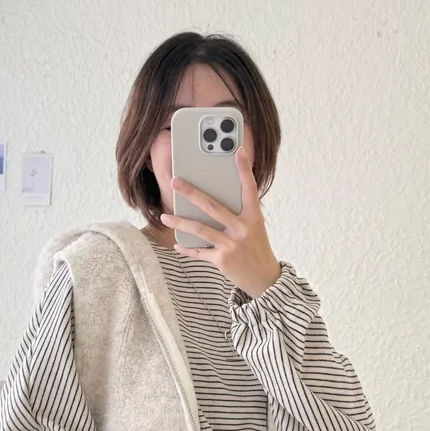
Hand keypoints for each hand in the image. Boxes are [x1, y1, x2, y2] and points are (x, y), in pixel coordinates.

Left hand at [160, 147, 281, 298]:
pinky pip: (199, 251)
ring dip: (179, 222)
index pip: (249, 188)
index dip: (244, 169)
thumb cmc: (256, 248)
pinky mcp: (222, 260)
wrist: (264, 279)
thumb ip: (240, 213)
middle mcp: (242, 228)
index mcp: (253, 217)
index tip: (239, 151)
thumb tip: (214, 200)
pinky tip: (177, 244)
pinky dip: (187, 248)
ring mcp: (231, 244)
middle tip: (175, 182)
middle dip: (191, 193)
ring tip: (165, 217)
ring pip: (199, 229)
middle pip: (212, 206)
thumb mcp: (255, 227)